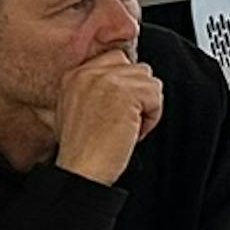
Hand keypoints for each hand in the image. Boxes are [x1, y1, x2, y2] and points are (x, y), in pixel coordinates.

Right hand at [53, 52, 162, 184]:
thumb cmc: (81, 149)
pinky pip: (156, 96)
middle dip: (138, 95)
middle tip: (124, 121)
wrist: (81, 170)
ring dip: (146, 106)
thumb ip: (93, 89)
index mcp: (74, 75)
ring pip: (149, 81)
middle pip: (136, 69)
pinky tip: (133, 132)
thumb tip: (124, 83)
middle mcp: (89, 73)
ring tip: (128, 128)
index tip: (119, 109)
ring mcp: (108, 80)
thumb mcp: (74, 110)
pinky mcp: (127, 93)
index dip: (126, 85)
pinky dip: (152, 118)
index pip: (116, 60)